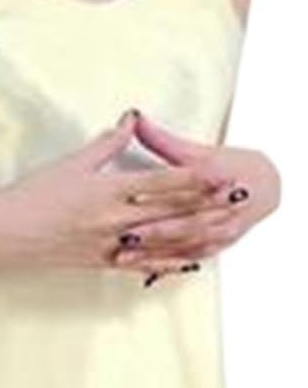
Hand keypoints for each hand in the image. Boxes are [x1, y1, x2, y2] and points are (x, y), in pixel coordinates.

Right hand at [0, 109, 235, 271]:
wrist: (6, 232)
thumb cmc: (35, 194)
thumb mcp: (73, 162)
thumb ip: (107, 142)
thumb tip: (130, 118)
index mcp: (108, 190)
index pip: (161, 183)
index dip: (194, 179)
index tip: (220, 172)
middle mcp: (114, 220)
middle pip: (170, 213)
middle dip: (206, 206)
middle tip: (236, 199)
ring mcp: (110, 245)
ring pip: (163, 241)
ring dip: (196, 235)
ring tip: (224, 229)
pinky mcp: (103, 263)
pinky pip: (143, 265)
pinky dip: (169, 262)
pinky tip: (191, 261)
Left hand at [113, 112, 281, 281]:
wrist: (263, 186)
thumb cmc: (230, 166)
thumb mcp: (196, 151)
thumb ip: (162, 140)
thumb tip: (133, 119)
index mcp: (216, 177)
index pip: (188, 183)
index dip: (160, 192)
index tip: (132, 196)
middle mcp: (221, 208)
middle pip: (185, 220)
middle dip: (155, 229)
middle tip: (125, 233)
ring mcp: (220, 230)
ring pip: (184, 244)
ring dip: (155, 251)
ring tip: (124, 254)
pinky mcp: (215, 245)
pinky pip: (188, 258)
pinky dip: (166, 264)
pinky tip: (141, 268)